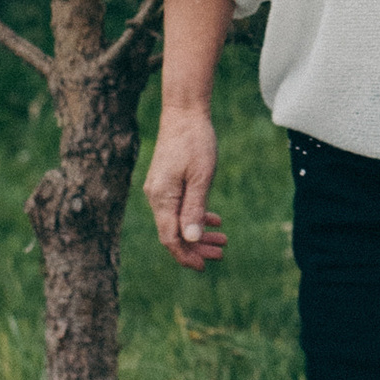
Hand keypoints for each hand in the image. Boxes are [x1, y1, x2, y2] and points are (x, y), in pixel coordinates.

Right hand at [143, 104, 225, 265]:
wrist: (184, 113)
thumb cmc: (195, 142)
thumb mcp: (201, 177)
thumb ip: (195, 209)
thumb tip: (191, 240)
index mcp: (162, 198)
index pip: (170, 238)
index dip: (187, 255)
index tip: (205, 266)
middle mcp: (156, 197)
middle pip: (173, 233)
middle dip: (196, 248)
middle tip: (220, 255)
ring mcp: (160, 189)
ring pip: (178, 221)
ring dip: (199, 233)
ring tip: (223, 241)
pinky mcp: (166, 182)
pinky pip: (179, 207)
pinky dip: (195, 216)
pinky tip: (214, 220)